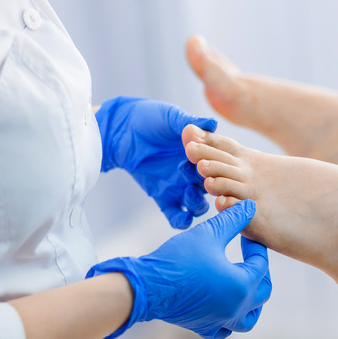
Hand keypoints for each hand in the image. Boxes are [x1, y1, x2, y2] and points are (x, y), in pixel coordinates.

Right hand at [87, 199, 271, 338]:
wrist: (146, 286)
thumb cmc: (178, 259)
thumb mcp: (209, 233)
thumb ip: (233, 219)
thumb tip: (250, 206)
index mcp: (241, 285)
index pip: (261, 264)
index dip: (256, 247)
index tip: (245, 235)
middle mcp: (236, 308)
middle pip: (262, 291)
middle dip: (259, 271)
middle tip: (248, 256)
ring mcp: (220, 321)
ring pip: (249, 317)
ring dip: (252, 300)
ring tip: (244, 283)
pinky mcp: (204, 327)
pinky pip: (226, 328)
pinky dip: (231, 318)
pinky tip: (225, 304)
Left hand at [96, 97, 217, 228]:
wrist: (122, 129)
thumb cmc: (148, 118)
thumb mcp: (170, 118)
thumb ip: (190, 122)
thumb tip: (212, 122)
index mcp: (200, 153)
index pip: (216, 164)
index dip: (215, 166)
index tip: (207, 162)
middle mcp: (192, 172)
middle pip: (210, 186)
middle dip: (209, 186)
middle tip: (200, 180)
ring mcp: (178, 186)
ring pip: (196, 203)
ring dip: (197, 204)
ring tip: (189, 195)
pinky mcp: (162, 196)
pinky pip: (175, 214)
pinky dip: (181, 220)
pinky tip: (184, 218)